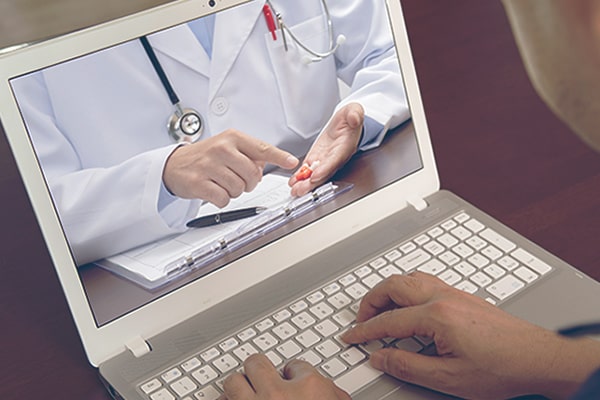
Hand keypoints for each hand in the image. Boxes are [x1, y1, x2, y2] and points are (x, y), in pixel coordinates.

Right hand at [163, 129, 297, 206]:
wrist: (174, 164)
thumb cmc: (205, 156)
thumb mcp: (228, 147)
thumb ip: (249, 154)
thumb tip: (265, 165)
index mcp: (232, 138)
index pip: (261, 148)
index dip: (279, 157)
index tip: (292, 162)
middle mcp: (221, 149)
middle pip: (253, 174)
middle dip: (249, 183)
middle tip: (238, 180)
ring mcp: (209, 165)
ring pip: (239, 188)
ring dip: (234, 191)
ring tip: (222, 183)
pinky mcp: (199, 183)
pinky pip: (224, 198)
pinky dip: (222, 199)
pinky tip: (214, 190)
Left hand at [220, 354, 349, 399]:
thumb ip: (333, 396)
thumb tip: (332, 392)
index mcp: (309, 388)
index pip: (296, 366)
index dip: (294, 374)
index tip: (293, 379)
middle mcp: (278, 395)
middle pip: (256, 363)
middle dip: (259, 370)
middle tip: (263, 378)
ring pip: (233, 382)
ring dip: (237, 387)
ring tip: (243, 390)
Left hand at [289, 103, 363, 195]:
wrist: (346, 122)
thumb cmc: (351, 118)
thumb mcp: (354, 110)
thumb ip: (355, 114)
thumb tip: (355, 118)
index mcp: (346, 146)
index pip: (335, 160)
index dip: (326, 169)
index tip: (316, 176)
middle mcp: (336, 157)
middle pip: (324, 172)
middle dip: (312, 183)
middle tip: (300, 190)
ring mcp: (326, 159)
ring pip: (316, 174)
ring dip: (305, 183)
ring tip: (295, 190)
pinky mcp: (318, 158)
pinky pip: (310, 169)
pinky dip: (302, 176)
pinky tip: (294, 182)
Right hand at [341, 272, 599, 398]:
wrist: (538, 358)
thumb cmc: (502, 368)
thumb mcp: (449, 377)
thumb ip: (408, 366)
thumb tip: (380, 357)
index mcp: (436, 316)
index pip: (388, 321)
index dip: (364, 330)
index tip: (350, 337)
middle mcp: (443, 297)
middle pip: (393, 286)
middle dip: (370, 301)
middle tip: (361, 321)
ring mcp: (454, 293)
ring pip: (409, 277)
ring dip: (388, 290)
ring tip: (380, 309)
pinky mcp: (463, 296)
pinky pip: (425, 280)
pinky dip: (406, 288)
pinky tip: (409, 303)